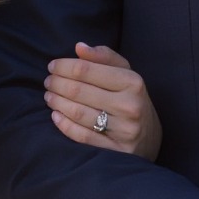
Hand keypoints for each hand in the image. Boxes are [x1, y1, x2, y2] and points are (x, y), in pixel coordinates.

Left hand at [45, 44, 161, 158]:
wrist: (150, 136)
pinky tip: (56, 115)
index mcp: (132, 82)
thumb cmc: (131, 97)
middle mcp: (130, 105)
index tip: (52, 66)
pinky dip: (63, 124)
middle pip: (78, 91)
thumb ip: (103, 56)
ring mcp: (123, 130)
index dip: (63, 66)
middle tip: (48, 82)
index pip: (86, 69)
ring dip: (56, 102)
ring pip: (77, 113)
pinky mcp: (116, 150)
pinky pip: (81, 136)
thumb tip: (78, 47)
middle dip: (56, 84)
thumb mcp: (125, 73)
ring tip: (49, 96)